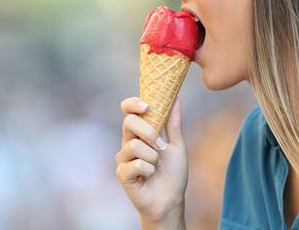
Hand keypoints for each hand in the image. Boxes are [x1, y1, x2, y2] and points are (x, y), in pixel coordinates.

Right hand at [115, 97, 187, 227]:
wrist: (171, 200)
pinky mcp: (122, 173)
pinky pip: (135, 163)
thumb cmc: (172, 174)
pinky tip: (150, 176)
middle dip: (149, 132)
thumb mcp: (176, 145)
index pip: (128, 111)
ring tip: (157, 165)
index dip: (132, 104)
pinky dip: (148, 169)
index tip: (146, 105)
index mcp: (140, 133)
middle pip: (128, 122)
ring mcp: (123, 158)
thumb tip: (176, 99)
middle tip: (161, 145)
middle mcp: (128, 142)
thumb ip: (173, 124)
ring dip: (152, 155)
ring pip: (133, 144)